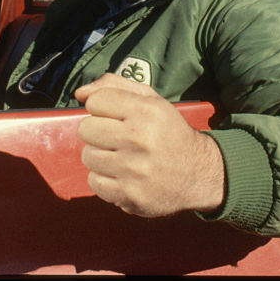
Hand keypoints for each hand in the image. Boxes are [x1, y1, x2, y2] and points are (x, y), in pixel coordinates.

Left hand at [75, 73, 224, 217]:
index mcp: (146, 111)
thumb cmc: (169, 133)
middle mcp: (139, 138)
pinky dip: (104, 179)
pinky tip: (121, 175)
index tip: (115, 116)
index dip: (101, 108)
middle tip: (116, 138)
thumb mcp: (152, 100)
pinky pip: (93, 182)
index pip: (95, 101)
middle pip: (86, 129)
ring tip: (121, 157)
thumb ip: (115, 86)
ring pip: (88, 156)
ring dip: (100, 156)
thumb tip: (80, 93)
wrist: (199, 173)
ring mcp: (133, 169)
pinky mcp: (129, 194)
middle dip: (98, 132)